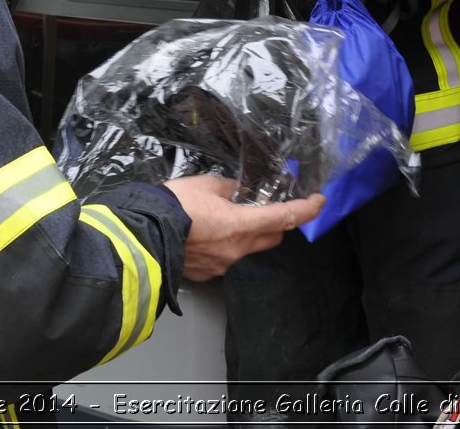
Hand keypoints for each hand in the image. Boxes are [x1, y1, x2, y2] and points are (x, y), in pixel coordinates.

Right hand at [164, 175, 324, 280]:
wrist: (141, 235)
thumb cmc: (172, 207)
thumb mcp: (205, 184)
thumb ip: (229, 188)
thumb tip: (237, 191)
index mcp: (241, 225)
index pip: (286, 217)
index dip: (306, 209)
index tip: (318, 201)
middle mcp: (237, 250)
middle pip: (273, 237)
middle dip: (276, 222)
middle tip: (264, 207)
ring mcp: (223, 265)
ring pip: (249, 249)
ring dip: (246, 234)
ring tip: (224, 218)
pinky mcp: (208, 274)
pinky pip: (226, 258)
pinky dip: (224, 246)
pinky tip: (205, 235)